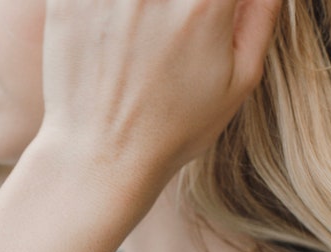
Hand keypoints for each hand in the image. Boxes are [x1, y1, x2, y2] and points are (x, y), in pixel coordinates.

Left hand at [39, 0, 281, 190]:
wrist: (102, 157)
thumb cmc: (174, 128)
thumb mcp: (238, 83)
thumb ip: (261, 16)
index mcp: (205, 5)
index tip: (214, 7)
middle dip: (187, 2)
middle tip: (182, 19)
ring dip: (142, 6)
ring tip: (147, 24)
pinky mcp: (69, 0)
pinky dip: (104, 4)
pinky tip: (120, 21)